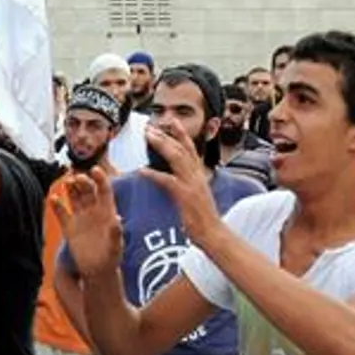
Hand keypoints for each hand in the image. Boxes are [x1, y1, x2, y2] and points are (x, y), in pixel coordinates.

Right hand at [49, 169, 124, 280]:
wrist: (97, 271)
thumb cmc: (111, 259)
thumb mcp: (116, 247)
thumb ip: (116, 234)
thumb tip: (118, 220)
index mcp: (107, 212)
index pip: (104, 191)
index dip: (100, 179)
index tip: (95, 170)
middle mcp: (94, 212)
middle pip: (88, 191)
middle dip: (83, 182)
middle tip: (76, 178)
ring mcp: (81, 218)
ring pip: (75, 198)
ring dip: (70, 189)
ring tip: (67, 182)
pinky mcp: (69, 227)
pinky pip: (62, 213)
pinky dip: (57, 205)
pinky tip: (53, 199)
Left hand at [140, 125, 222, 241]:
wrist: (212, 233)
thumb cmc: (202, 217)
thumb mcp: (196, 195)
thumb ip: (187, 182)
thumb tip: (175, 175)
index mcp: (199, 175)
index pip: (190, 149)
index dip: (181, 134)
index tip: (172, 121)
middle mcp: (197, 176)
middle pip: (182, 148)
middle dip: (167, 135)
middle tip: (152, 125)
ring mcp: (192, 184)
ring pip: (177, 158)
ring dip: (162, 145)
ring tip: (148, 136)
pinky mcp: (185, 196)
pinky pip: (167, 181)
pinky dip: (154, 174)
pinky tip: (142, 170)